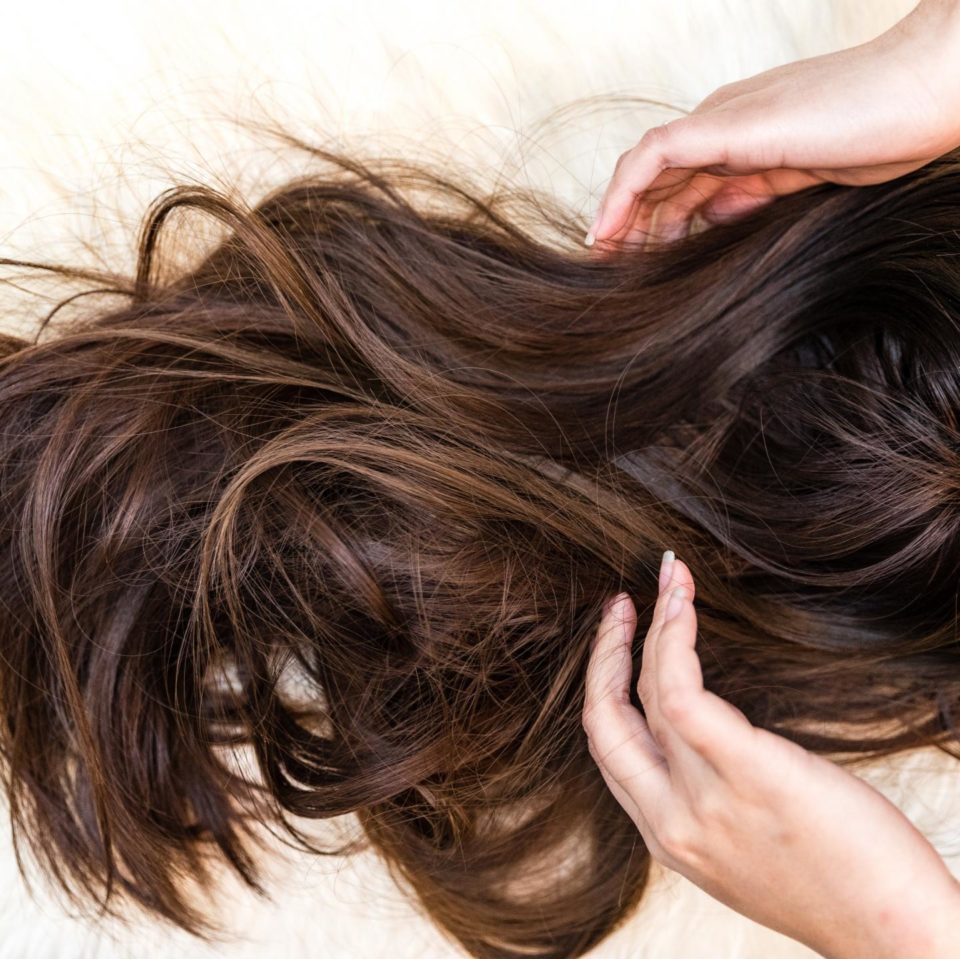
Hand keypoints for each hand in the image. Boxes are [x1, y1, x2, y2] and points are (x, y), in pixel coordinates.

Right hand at [581, 553, 959, 957]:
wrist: (895, 933)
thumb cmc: (838, 885)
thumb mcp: (744, 851)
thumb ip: (706, 799)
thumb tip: (701, 738)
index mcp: (668, 837)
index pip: (612, 748)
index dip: (606, 686)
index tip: (621, 645)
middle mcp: (671, 822)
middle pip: (606, 719)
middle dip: (606, 651)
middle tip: (622, 605)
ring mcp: (704, 802)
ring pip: (647, 694)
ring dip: (652, 626)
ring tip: (669, 582)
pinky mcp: (747, 774)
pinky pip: (683, 694)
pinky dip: (674, 639)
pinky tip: (682, 605)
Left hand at [585, 0, 959, 250]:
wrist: (924, 91)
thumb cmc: (883, 132)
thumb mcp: (805, 178)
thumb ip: (758, 192)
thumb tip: (719, 215)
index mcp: (745, 139)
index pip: (681, 182)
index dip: (652, 222)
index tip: (636, 264)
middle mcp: (724, 127)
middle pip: (657, 178)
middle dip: (629, 224)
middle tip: (608, 271)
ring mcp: (723, 122)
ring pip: (646, 169)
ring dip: (618, 216)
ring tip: (599, 260)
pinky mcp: (726, 125)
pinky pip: (654, 156)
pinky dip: (623, 193)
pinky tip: (606, 230)